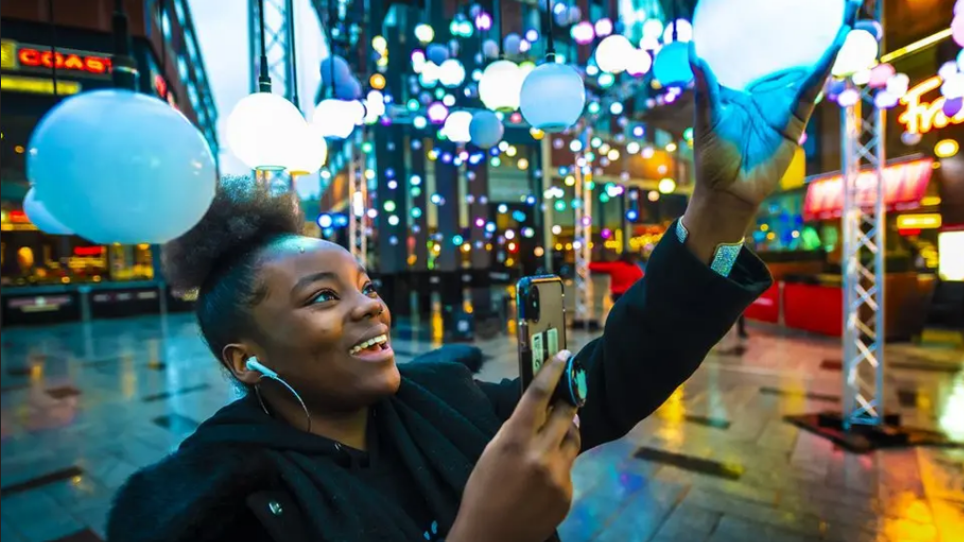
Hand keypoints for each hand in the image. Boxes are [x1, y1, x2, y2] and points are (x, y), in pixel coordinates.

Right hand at [450, 351, 580, 541]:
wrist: (490, 538)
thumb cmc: (482, 492)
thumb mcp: (491, 453)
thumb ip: (515, 431)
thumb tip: (537, 412)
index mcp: (513, 440)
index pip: (538, 395)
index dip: (553, 371)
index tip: (564, 356)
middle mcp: (540, 454)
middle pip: (565, 413)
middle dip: (567, 401)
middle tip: (569, 393)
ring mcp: (557, 475)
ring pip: (573, 439)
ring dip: (566, 432)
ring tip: (554, 435)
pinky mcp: (567, 493)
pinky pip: (568, 468)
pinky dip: (559, 466)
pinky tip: (542, 478)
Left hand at [682, 2, 858, 259]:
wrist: (729, 193)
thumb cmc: (712, 159)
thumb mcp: (706, 119)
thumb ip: (706, 87)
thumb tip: (694, 53)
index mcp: (738, 89)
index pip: (752, 55)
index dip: (762, 33)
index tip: (770, 8)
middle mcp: (762, 93)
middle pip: (783, 57)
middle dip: (798, 34)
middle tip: (811, 6)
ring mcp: (781, 104)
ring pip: (803, 68)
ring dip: (819, 45)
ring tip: (836, 17)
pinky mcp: (795, 118)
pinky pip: (810, 90)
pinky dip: (822, 68)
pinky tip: (834, 46)